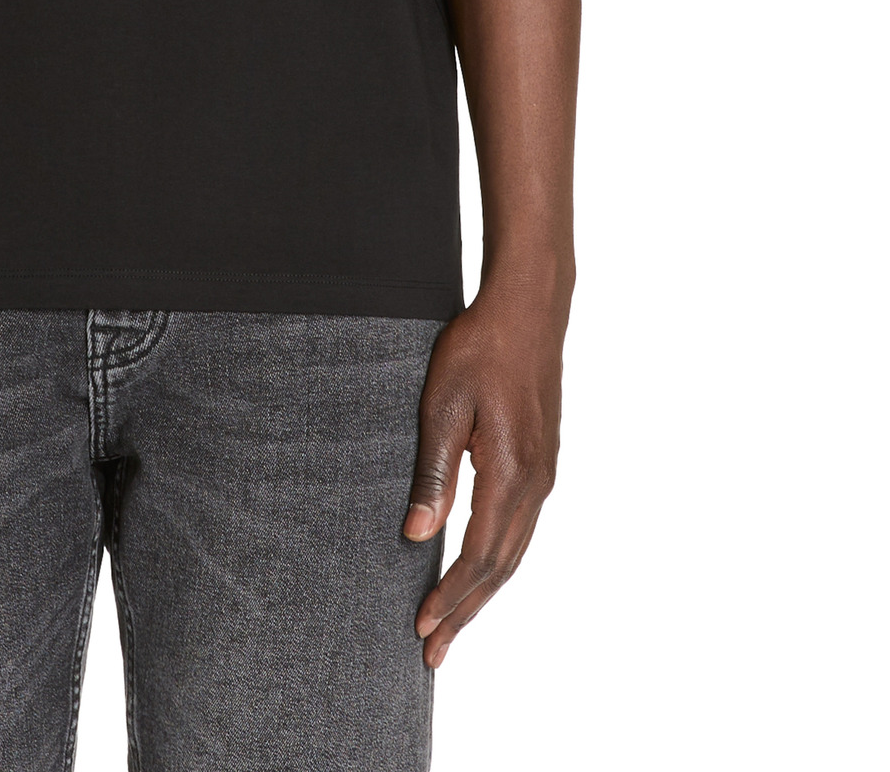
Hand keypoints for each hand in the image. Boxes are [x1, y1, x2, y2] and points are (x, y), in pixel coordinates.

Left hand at [403, 282, 566, 666]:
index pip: (479, 556)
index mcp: (511, 474)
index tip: (421, 628)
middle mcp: (535, 484)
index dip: (450, 597)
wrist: (528, 309)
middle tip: (433, 652)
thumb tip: (416, 534)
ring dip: (482, 593)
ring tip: (452, 623)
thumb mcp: (443, 405)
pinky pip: (520, 529)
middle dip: (465, 612)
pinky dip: (498, 561)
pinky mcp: (541, 462)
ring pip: (514, 552)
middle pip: (501, 567)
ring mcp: (544, 474)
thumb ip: (433, 473)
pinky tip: (479, 570)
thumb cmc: (479, 348)